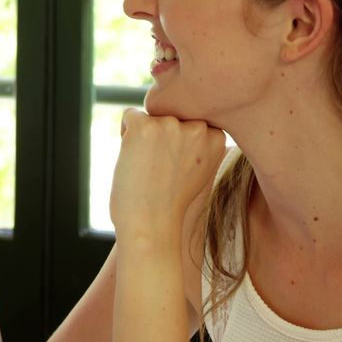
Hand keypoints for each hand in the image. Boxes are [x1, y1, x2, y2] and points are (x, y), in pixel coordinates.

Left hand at [109, 108, 224, 243]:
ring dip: (144, 135)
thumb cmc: (172, 204)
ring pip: (151, 115)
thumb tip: (181, 119)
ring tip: (148, 167)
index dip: (178, 141)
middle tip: (160, 169)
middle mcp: (198, 127)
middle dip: (162, 135)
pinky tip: (132, 159)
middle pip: (171, 114)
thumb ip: (197, 143)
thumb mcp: (199, 169)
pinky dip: (125, 133)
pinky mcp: (145, 127)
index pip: (191, 119)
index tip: (176, 167)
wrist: (152, 227)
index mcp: (216, 137)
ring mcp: (172, 125)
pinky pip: (130, 116)